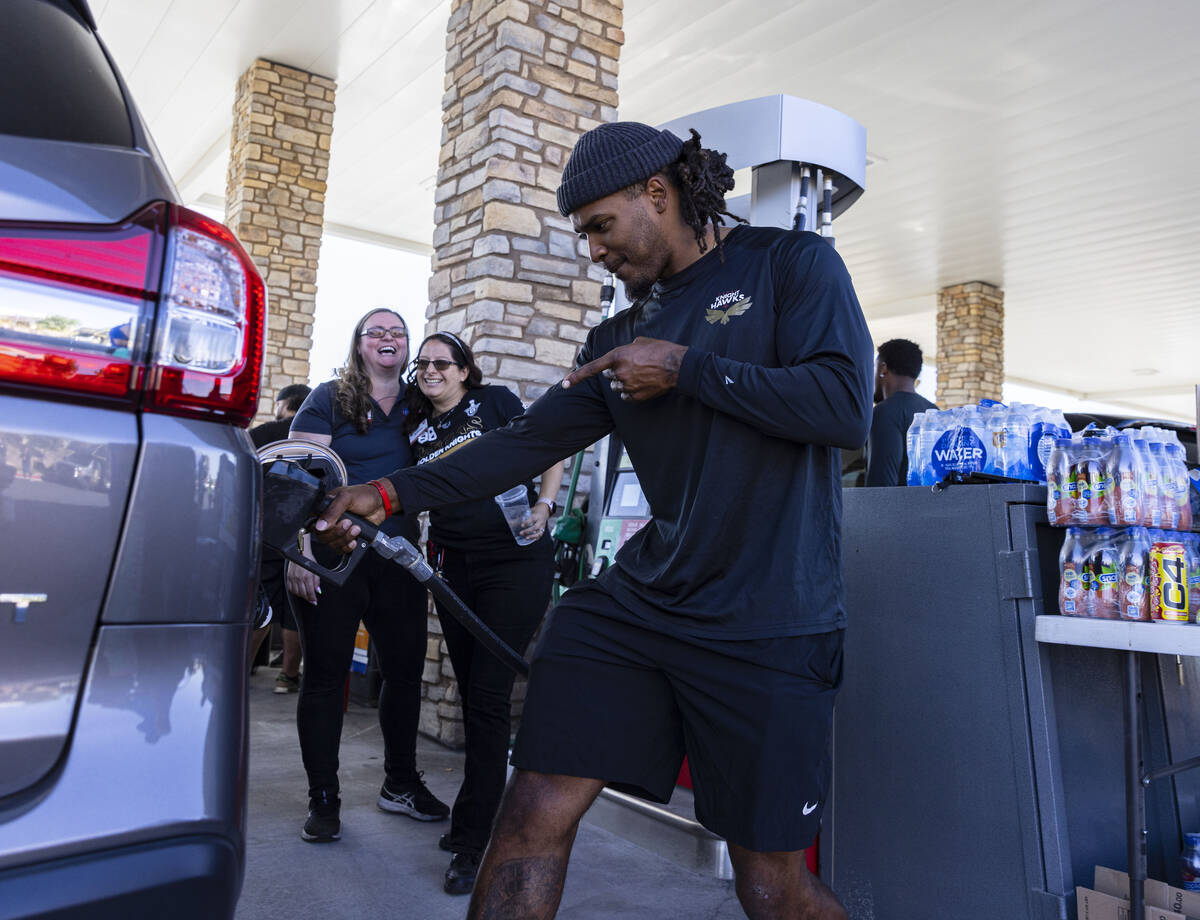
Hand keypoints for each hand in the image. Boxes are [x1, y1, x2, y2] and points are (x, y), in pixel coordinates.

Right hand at [285, 561, 320, 603]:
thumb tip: (318, 591)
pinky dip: (294, 592)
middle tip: (311, 600)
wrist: (300, 553)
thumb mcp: (316, 570)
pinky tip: (298, 591)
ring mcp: (292, 578)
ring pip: (296, 592)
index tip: (314, 602)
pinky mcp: (288, 577)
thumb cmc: (309, 560)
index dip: (312, 598)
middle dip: (308, 598)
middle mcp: (299, 578)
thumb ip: (317, 582)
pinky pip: (290, 588)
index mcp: (307, 577)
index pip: (310, 592)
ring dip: (301, 596)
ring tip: (306, 596)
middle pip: (303, 594)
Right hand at [312, 483, 387, 553]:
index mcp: (324, 509)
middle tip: (349, 522)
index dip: (320, 528)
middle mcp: (329, 521)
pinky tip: (355, 540)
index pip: (312, 524)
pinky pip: (341, 549)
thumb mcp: (346, 498)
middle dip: (337, 532)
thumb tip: (319, 526)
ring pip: (332, 544)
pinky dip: (348, 546)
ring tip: (357, 528)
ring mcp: (338, 530)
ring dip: (345, 539)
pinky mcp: (347, 538)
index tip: (332, 524)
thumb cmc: (363, 495)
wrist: (381, 503)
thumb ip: (332, 511)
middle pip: (322, 537)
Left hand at [519, 501, 550, 540]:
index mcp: (537, 515)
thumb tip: (511, 521)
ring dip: (532, 536)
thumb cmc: (535, 511)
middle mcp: (540, 521)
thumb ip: (522, 516)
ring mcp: (543, 526)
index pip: (532, 519)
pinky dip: (536, 538)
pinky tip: (531, 539)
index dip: (527, 522)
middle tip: (521, 533)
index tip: (521, 525)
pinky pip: (540, 535)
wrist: (545, 511)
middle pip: (535, 527)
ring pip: (539, 532)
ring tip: (526, 538)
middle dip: (528, 531)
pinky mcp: (543, 529)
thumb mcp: (530, 510)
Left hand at [561, 336, 686, 401]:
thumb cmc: (661, 350)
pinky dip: (631, 393)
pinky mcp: (635, 396)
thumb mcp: (640, 342)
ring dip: (624, 382)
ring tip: (641, 375)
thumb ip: (626, 349)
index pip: (592, 368)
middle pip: (608, 377)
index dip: (577, 376)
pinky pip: (626, 397)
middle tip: (632, 367)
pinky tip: (643, 384)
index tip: (565, 384)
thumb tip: (624, 354)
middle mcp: (619, 372)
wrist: (677, 365)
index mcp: (617, 356)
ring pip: (617, 387)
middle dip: (615, 372)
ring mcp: (627, 386)